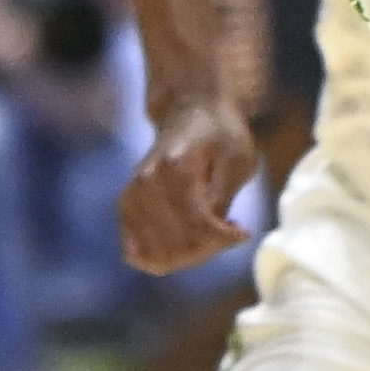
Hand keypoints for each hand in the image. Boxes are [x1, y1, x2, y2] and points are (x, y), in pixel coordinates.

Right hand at [121, 95, 257, 273]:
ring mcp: (130, 198)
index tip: (244, 231)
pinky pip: (137, 253)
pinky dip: (165, 257)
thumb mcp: (237, 160)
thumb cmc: (220, 136)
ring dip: (189, 255)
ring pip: (157, 256)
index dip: (224, 239)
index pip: (197, 226)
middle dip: (209, 249)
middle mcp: (145, 185)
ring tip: (208, 234)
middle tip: (228, 231)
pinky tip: (186, 241)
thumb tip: (214, 235)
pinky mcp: (126, 208)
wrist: (190, 113)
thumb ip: (223, 198)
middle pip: (176, 246)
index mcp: (174, 169)